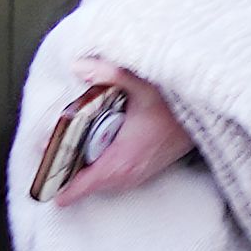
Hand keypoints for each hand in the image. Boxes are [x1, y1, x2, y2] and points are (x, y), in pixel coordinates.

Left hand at [43, 74, 188, 204]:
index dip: (59, 182)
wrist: (208, 120)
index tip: (42, 181)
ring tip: (65, 154)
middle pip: (87, 185)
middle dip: (66, 172)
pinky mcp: (144, 172)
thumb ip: (110, 74)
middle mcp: (128, 174)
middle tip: (49, 152)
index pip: (83, 184)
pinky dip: (99, 169)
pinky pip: (113, 178)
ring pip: (100, 182)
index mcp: (122, 159)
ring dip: (83, 172)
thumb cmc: (176, 107)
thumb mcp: (143, 86)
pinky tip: (94, 152)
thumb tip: (79, 66)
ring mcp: (138, 176)